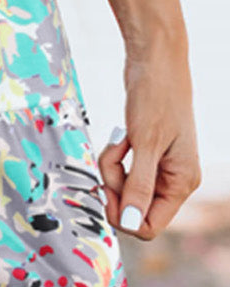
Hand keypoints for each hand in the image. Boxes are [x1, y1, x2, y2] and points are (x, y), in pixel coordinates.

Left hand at [97, 39, 201, 240]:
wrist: (156, 61)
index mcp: (181, 183)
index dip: (123, 214)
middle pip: (133, 207)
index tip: (105, 188)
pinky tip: (121, 135)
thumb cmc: (156, 97)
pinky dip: (114, 156)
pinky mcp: (146, 153)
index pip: (148, 225)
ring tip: (118, 138)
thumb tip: (132, 223)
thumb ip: (139, 185)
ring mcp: (160, 167)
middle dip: (114, 185)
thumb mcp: (145, 143)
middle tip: (111, 155)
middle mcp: (174, 179)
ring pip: (125, 188)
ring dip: (112, 167)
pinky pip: (122, 169)